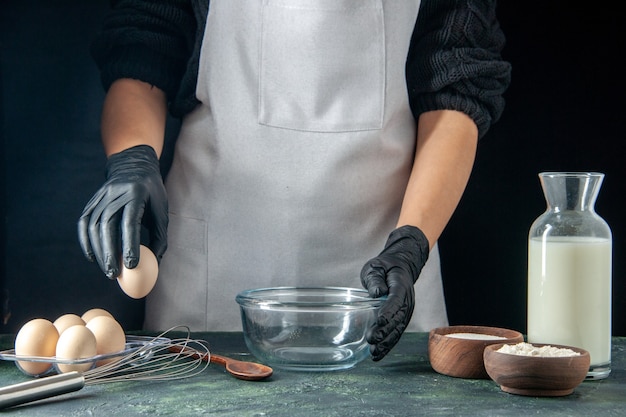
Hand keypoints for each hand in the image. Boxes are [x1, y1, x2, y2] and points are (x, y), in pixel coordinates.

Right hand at [78, 145, 167, 278]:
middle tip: (115, 274)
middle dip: (109, 253)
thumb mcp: (161, 212)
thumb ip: (159, 238)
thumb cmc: (152, 195)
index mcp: (136, 195)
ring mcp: (100, 197)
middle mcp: (115, 194)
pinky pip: (84, 223)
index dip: (129, 245)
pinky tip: (92, 257)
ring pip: (94, 227)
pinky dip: (86, 242)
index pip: (130, 223)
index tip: (132, 266)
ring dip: (99, 251)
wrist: (133, 166)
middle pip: (107, 226)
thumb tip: (155, 265)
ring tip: (108, 270)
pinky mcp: (92, 202)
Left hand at [360, 225, 428, 360]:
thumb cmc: (385, 267)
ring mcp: (406, 312)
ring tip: (374, 352)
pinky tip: (377, 354)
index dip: (388, 311)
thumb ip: (375, 278)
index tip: (379, 321)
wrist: (400, 267)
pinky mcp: (402, 319)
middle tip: (371, 340)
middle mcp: (407, 301)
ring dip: (386, 342)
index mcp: (401, 286)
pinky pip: (396, 333)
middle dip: (385, 331)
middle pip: (397, 319)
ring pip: (398, 329)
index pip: (395, 300)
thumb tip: (377, 292)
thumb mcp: (376, 266)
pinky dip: (388, 345)